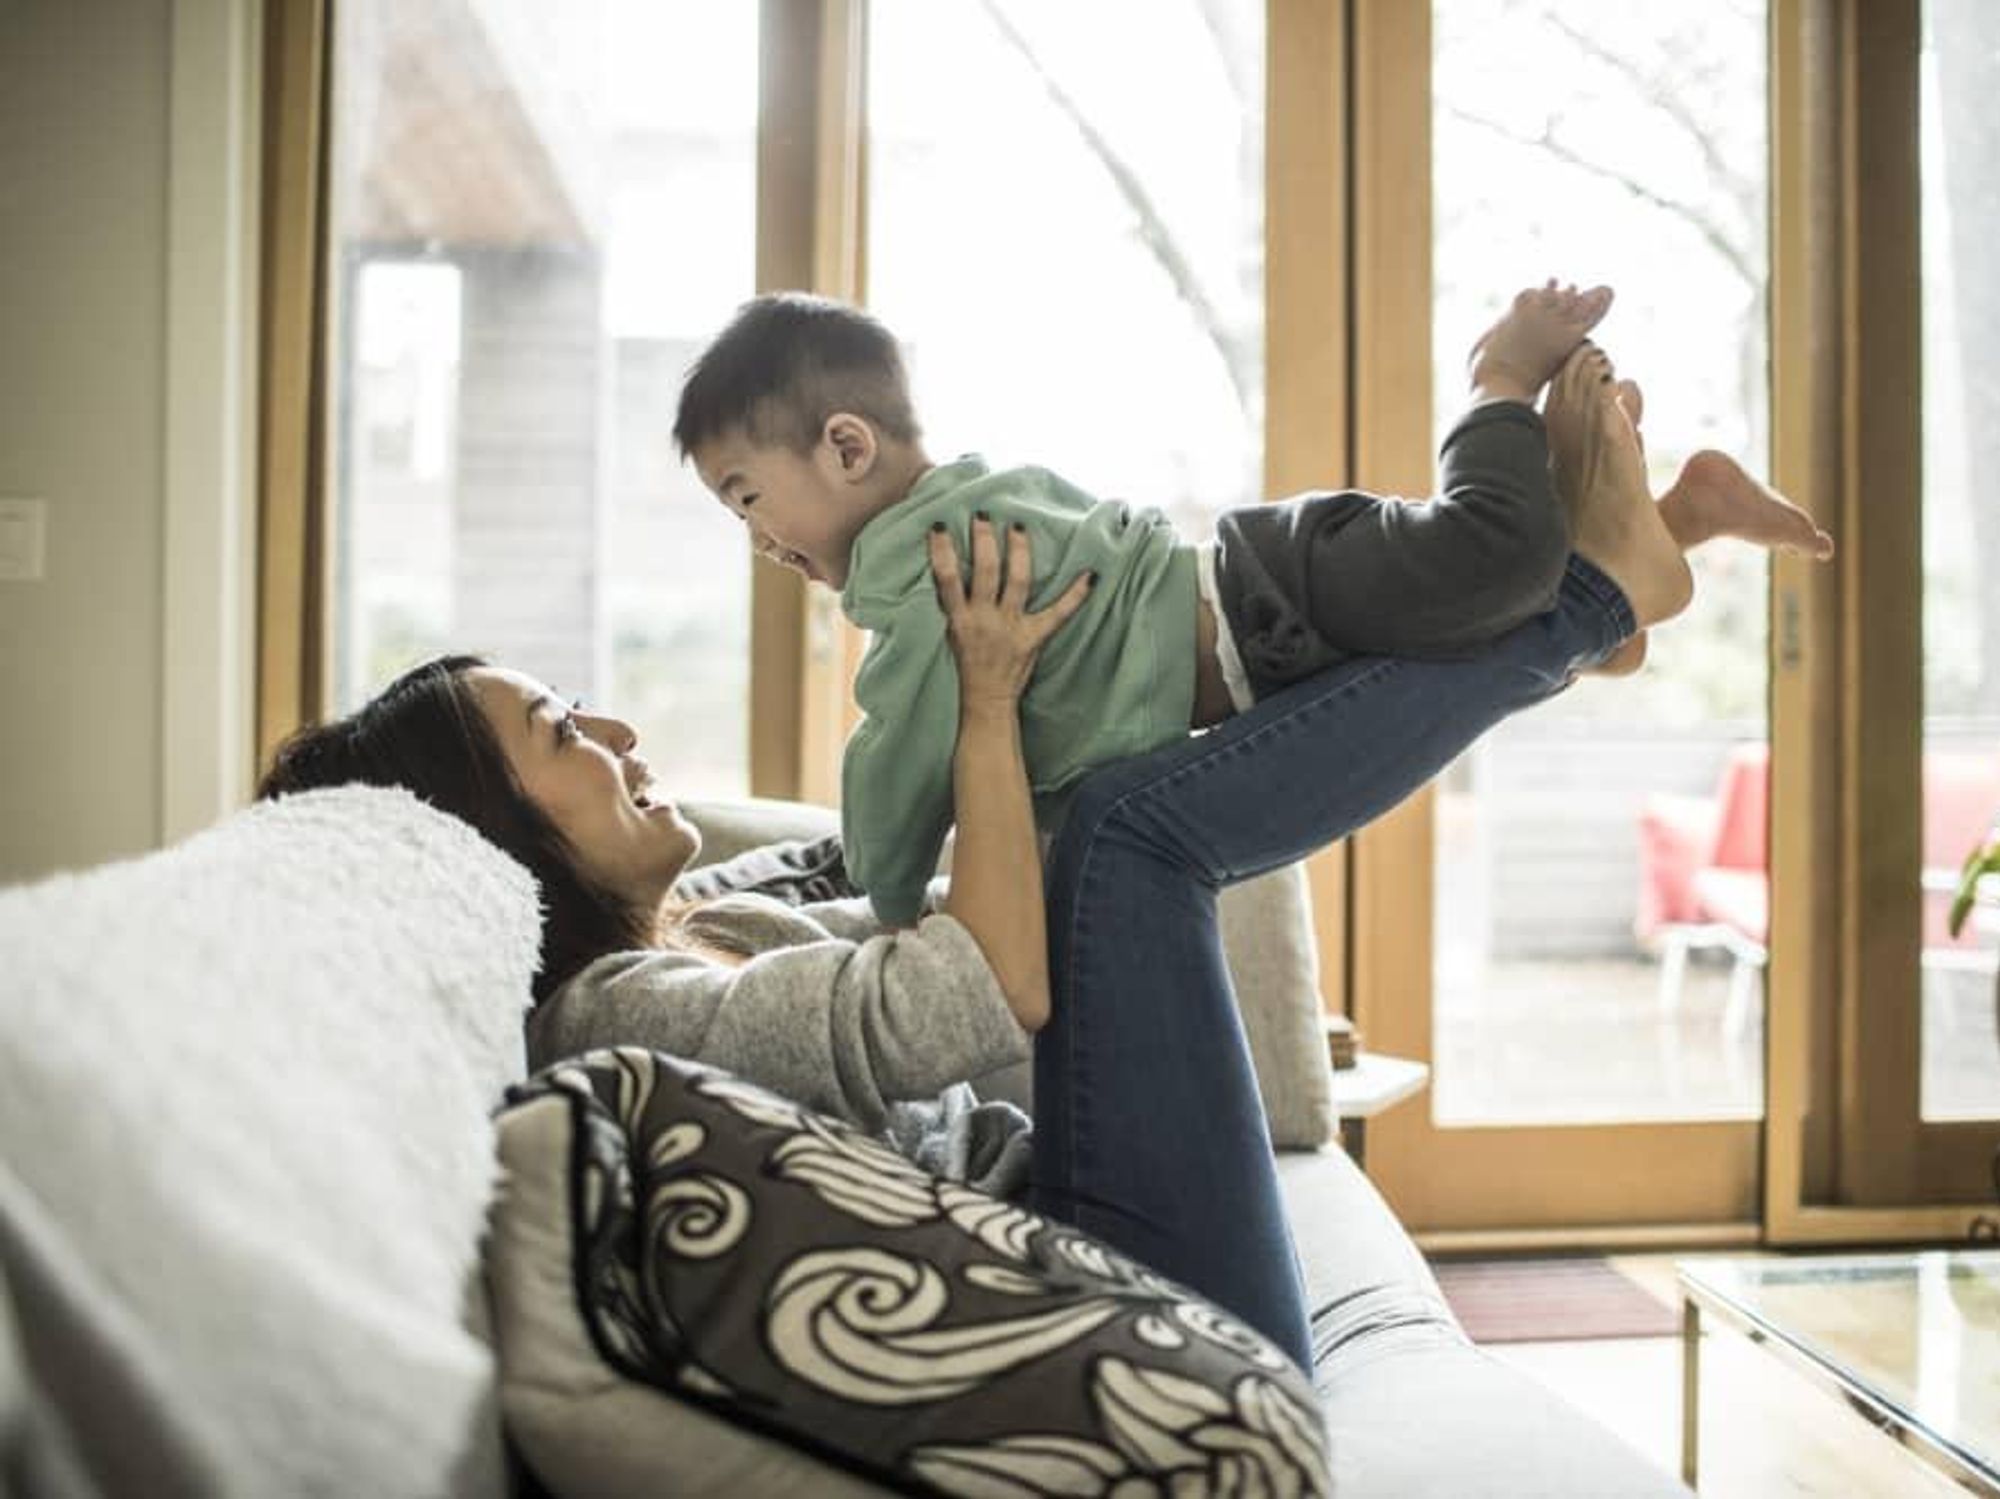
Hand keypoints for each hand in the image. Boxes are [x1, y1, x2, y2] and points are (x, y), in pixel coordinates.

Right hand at [929, 516, 1093, 709]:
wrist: (986, 701)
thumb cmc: (967, 665)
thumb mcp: (952, 633)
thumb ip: (955, 604)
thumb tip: (951, 569)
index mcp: (960, 619)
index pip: (946, 579)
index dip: (942, 552)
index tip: (939, 527)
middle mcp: (984, 619)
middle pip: (985, 571)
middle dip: (984, 540)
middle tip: (983, 516)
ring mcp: (1011, 627)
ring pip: (1017, 581)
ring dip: (1018, 551)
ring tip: (1017, 528)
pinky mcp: (1034, 638)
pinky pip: (1059, 613)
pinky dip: (1076, 595)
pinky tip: (1091, 575)